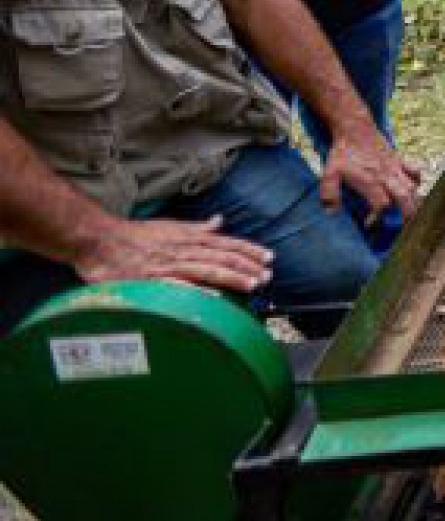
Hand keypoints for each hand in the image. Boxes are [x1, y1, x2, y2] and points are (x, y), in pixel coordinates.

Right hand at [73, 217, 272, 293]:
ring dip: (232, 277)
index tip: (269, 258)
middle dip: (248, 266)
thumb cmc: (134, 235)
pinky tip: (213, 298)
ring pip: (206, 270)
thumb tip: (220, 222)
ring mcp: (167, 265)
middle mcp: (182, 249)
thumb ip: (196, 228)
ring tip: (253, 285)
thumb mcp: (169, 227)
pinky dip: (196, 291)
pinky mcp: (150, 280)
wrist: (98, 240)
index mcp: (188, 238)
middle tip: (269, 275)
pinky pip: (177, 286)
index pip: (226, 243)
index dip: (249, 250)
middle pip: (222, 257)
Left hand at [322, 124, 422, 225]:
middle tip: (405, 227)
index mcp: (370, 181)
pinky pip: (416, 171)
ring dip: (414, 201)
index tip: (371, 225)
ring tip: (412, 213)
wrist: (355, 129)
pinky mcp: (400, 160)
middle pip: (405, 198)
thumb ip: (329, 193)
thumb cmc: (342, 153)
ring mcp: (396, 167)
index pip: (381, 204)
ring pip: (413, 187)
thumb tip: (332, 213)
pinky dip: (418, 181)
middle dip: (407, 214)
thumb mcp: (329, 173)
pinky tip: (413, 189)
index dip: (378, 218)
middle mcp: (386, 176)